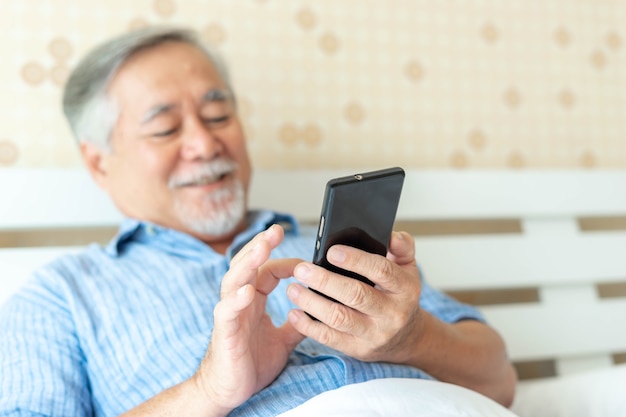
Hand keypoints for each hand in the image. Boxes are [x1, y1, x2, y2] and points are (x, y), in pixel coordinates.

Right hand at [193, 225, 304, 413]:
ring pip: (234, 280)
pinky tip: (246, 291)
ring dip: (248, 262)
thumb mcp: (284, 339)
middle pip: (247, 266)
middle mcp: (240, 302)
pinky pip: (227, 312)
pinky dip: (235, 300)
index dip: (285, 262)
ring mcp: (230, 315)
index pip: (267, 270)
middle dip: (261, 246)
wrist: (229, 390)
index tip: (305, 261)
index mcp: (253, 300)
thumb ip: (298, 322)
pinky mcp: (224, 332)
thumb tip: (319, 308)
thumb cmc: (251, 362)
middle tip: (276, 230)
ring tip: (262, 247)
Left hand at [286, 231, 423, 363]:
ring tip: (293, 289)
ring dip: (312, 303)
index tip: (331, 251)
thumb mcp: (408, 268)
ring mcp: (375, 334)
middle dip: (325, 281)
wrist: (406, 338)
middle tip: (301, 269)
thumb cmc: (399, 295)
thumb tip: (392, 235)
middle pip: (356, 295)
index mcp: (406, 288)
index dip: (356, 260)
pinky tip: (294, 313)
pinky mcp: (358, 349)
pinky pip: (330, 338)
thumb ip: (402, 246)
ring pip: (339, 318)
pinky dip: (308, 326)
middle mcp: (393, 313)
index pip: (382, 271)